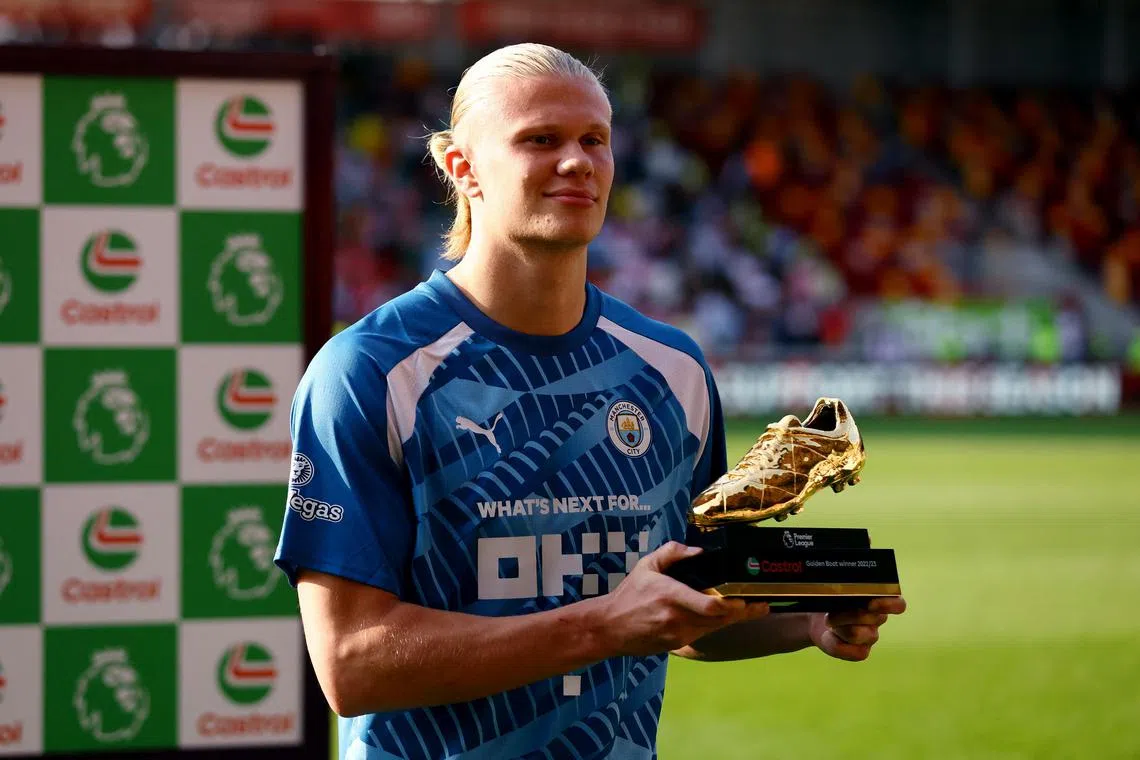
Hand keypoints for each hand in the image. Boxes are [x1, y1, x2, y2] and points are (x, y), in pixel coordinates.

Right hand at [593, 541, 770, 656]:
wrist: (610, 628)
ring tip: (749, 608)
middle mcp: (678, 619)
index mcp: (671, 596)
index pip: (711, 605)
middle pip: (721, 619)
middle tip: (762, 604)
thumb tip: (698, 551)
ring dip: (731, 619)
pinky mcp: (678, 645)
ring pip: (715, 628)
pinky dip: (715, 625)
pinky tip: (722, 616)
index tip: (751, 599)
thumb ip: (672, 553)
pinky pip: (703, 633)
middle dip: (744, 613)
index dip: (735, 605)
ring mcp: (678, 635)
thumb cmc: (629, 594)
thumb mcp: (647, 565)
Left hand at [809, 596, 906, 661]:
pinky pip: (849, 650)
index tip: (870, 604)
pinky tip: (829, 637)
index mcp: (879, 599)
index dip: (888, 605)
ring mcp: (871, 637)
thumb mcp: (835, 591)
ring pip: (855, 633)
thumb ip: (846, 592)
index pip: (898, 605)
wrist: (815, 619)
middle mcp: (878, 618)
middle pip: (867, 617)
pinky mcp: (862, 652)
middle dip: (844, 613)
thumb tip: (849, 595)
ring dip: (837, 626)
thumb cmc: (828, 600)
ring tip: (829, 622)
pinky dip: (833, 643)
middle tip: (830, 611)